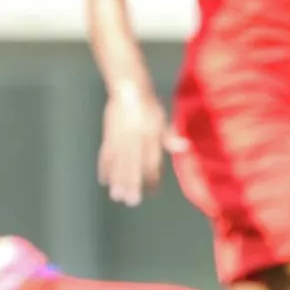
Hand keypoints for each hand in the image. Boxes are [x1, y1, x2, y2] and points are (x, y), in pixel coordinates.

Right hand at [97, 90, 186, 206]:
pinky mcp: (109, 135)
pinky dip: (103, 168)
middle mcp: (134, 138)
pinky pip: (105, 155)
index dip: (152, 178)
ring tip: (116, 195)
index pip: (150, 161)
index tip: (152, 192)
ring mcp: (119, 137)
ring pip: (117, 162)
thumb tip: (185, 147)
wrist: (129, 89)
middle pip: (132, 165)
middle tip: (131, 201)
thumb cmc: (150, 106)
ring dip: (116, 180)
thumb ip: (170, 137)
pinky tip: (104, 180)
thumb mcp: (162, 120)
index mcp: (149, 134)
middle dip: (131, 184)